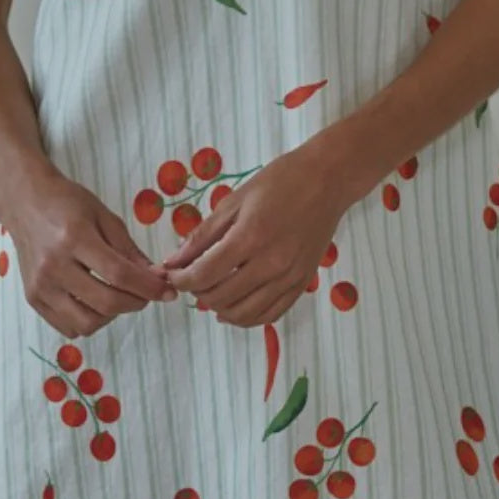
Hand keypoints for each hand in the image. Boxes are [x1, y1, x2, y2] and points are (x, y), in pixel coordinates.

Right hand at [4, 170, 177, 338]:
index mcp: (74, 238)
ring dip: (112, 316)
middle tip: (145, 294)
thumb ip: (129, 250)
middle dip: (135, 303)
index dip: (148, 287)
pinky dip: (89, 321)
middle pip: (105, 302)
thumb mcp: (104, 216)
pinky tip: (95, 302)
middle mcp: (53, 266)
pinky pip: (68, 327)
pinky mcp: (33, 299)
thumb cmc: (67, 203)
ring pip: (87, 323)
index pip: (119, 274)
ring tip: (118, 296)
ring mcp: (40, 286)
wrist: (25, 202)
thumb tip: (156, 278)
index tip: (167, 291)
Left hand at [159, 145, 347, 327]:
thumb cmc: (279, 182)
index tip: (172, 275)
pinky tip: (233, 308)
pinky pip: (271, 314)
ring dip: (219, 309)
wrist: (327, 180)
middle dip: (197, 294)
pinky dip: (247, 318)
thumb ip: (203, 235)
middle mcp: (271, 263)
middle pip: (222, 297)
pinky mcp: (303, 283)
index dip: (181, 280)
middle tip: (189, 282)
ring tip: (209, 295)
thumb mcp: (234, 201)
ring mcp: (290, 277)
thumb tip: (173, 261)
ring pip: (245, 313)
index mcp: (250, 237)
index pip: (205, 274)